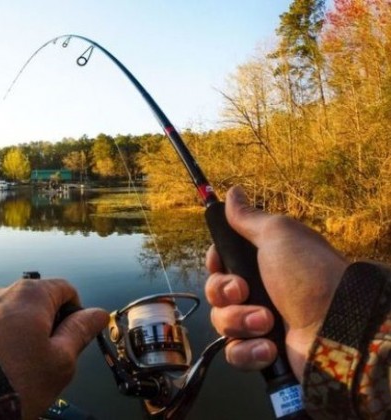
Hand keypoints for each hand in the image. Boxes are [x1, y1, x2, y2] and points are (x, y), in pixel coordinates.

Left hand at [0, 278, 108, 418]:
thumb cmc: (17, 378)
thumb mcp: (60, 360)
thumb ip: (81, 332)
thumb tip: (99, 314)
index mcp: (33, 293)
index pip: (67, 290)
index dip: (77, 314)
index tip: (75, 341)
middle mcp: (6, 291)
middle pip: (42, 302)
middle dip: (51, 327)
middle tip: (50, 360)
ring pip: (20, 316)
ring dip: (29, 337)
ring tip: (24, 368)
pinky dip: (7, 342)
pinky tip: (5, 366)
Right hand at [205, 186, 347, 378]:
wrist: (338, 328)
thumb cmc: (309, 275)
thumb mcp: (278, 235)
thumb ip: (249, 217)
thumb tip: (232, 191)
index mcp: (262, 263)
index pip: (220, 263)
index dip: (215, 264)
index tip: (220, 263)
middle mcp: (260, 292)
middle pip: (215, 292)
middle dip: (224, 293)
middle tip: (244, 291)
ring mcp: (260, 324)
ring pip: (222, 322)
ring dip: (239, 321)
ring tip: (267, 322)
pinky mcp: (262, 353)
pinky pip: (234, 352)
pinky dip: (247, 351)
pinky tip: (267, 347)